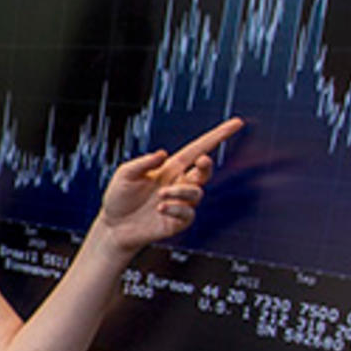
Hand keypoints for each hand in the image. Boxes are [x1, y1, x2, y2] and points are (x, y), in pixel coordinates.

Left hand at [91, 117, 244, 254]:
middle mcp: (179, 184)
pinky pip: (188, 214)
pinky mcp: (177, 222)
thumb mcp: (125, 174)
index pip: (198, 149)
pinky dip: (176, 209)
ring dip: (181, 191)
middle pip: (204, 171)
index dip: (218, 136)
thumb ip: (143, 162)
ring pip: (196, 192)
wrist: (113, 227)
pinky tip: (160, 208)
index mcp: (170, 168)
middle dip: (207, 165)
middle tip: (201, 161)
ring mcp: (180, 203)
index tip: (237, 123)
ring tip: (160, 195)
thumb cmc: (119, 197)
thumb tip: (163, 154)